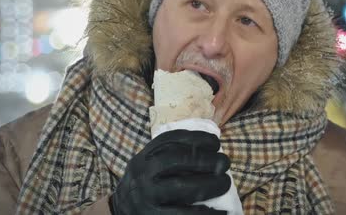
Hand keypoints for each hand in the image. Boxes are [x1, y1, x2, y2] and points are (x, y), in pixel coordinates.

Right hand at [110, 129, 231, 214]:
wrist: (120, 212)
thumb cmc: (145, 186)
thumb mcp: (149, 166)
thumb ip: (171, 156)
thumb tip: (211, 151)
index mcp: (144, 157)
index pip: (170, 140)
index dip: (196, 138)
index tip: (216, 142)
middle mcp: (142, 174)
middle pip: (175, 160)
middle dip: (204, 159)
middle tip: (225, 162)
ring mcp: (146, 197)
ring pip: (181, 187)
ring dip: (209, 184)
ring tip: (225, 183)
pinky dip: (205, 212)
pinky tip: (220, 211)